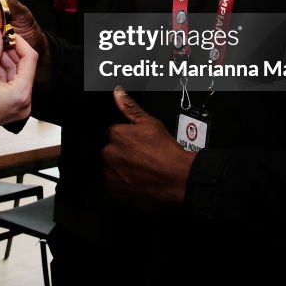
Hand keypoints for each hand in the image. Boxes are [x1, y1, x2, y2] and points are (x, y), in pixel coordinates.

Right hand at [0, 23, 35, 134]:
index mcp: (21, 94)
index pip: (29, 59)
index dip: (18, 42)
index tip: (8, 33)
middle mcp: (24, 102)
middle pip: (23, 66)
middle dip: (9, 50)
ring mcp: (18, 105)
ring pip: (15, 74)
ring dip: (3, 59)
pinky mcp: (10, 106)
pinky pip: (10, 83)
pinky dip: (0, 71)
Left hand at [102, 88, 195, 208]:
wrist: (178, 179)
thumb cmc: (166, 152)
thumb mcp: (150, 123)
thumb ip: (130, 108)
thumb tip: (118, 92)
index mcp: (114, 135)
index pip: (111, 135)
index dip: (124, 140)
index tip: (135, 146)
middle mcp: (108, 154)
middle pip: (108, 152)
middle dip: (120, 155)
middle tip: (138, 159)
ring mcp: (109, 175)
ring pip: (109, 170)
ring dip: (119, 170)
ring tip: (138, 172)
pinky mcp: (113, 193)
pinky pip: (112, 187)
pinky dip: (121, 186)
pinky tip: (135, 182)